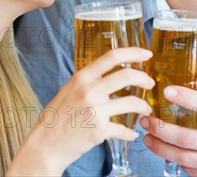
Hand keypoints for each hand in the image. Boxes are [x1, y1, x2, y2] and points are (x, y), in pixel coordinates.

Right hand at [9, 47, 153, 176]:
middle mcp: (89, 90)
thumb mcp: (70, 89)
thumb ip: (89, 81)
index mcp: (82, 77)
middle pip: (126, 76)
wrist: (46, 143)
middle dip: (144, 78)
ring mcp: (95, 110)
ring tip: (145, 111)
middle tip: (150, 83)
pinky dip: (131, 133)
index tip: (146, 54)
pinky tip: (133, 134)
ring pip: (131, 102)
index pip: (112, 56)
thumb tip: (111, 73)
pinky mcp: (99, 130)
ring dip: (143, 107)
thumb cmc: (57, 116)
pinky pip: (124, 129)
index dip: (133, 53)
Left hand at [140, 86, 196, 176]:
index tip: (166, 90)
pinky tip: (166, 151)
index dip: (186, 98)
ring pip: (185, 159)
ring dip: (161, 148)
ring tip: (148, 138)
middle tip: (146, 121)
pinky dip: (176, 161)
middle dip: (162, 130)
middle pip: (188, 139)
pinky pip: (192, 172)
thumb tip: (180, 86)